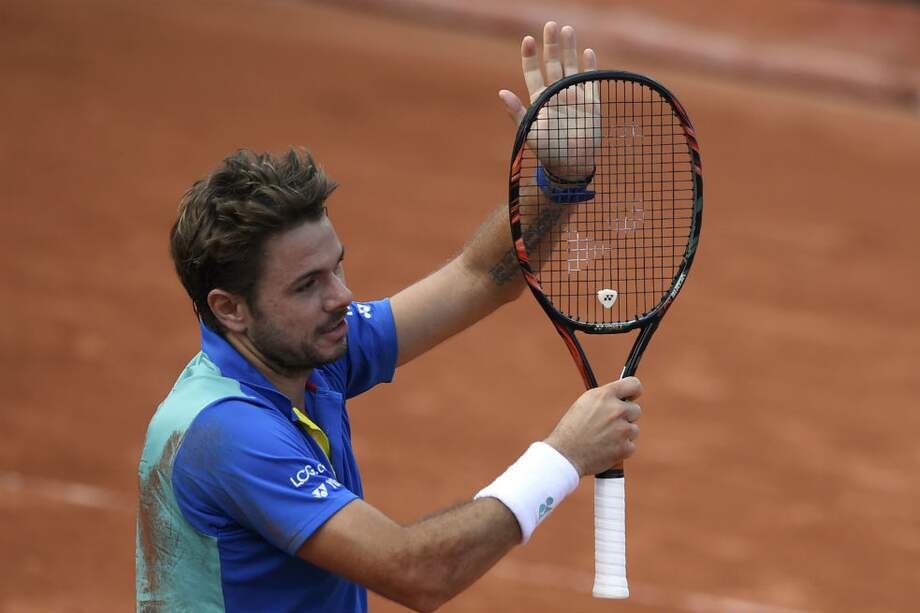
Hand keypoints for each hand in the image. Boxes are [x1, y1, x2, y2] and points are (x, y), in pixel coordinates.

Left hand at [499, 21, 600, 180]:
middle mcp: (556, 94)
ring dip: (570, 49)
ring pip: (571, 67)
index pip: (532, 72)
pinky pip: (591, 81)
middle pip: (553, 64)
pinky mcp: (591, 103)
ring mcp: (574, 97)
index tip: (527, 40)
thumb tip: (501, 92)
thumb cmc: (547, 151)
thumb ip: (517, 112)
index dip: (529, 56)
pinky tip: (587, 52)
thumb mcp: (529, 131)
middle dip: (551, 45)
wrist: (571, 166)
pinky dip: (590, 67)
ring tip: (567, 30)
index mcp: (539, 99)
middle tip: (550, 25)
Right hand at [544, 377, 641, 476]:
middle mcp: (616, 410)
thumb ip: (604, 399)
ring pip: (634, 429)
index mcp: (604, 396)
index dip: (634, 391)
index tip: (632, 396)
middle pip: (635, 409)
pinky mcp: (625, 447)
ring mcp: (622, 429)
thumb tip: (621, 398)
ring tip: (604, 438)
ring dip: (623, 434)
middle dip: (626, 416)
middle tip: (609, 424)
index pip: (634, 385)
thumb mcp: (584, 404)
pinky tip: (606, 449)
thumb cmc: (571, 430)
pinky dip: (621, 449)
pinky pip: (631, 445)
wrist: (565, 455)